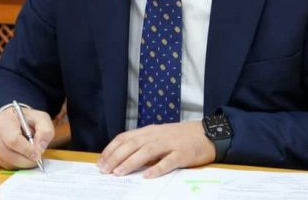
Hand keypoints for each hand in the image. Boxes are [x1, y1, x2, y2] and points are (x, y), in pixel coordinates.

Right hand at [0, 106, 53, 169]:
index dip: (26, 150)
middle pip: (7, 153)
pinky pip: (3, 165)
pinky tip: (22, 157)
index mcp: (4, 120)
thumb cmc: (27, 120)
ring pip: (5, 161)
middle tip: (36, 158)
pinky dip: (15, 165)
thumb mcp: (41, 119)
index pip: (13, 140)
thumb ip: (45, 131)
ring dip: (21, 163)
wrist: (13, 120)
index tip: (37, 154)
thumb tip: (40, 148)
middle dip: (25, 159)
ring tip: (30, 156)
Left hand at [98, 121, 215, 177]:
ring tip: (119, 172)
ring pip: (147, 151)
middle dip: (116, 157)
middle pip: (132, 144)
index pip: (125, 137)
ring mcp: (170, 144)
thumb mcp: (159, 136)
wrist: (207, 133)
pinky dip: (157, 169)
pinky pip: (168, 161)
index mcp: (149, 131)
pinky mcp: (183, 154)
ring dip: (131, 162)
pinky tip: (147, 176)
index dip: (111, 149)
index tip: (101, 161)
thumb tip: (123, 157)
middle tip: (104, 170)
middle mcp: (157, 135)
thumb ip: (143, 144)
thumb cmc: (181, 137)